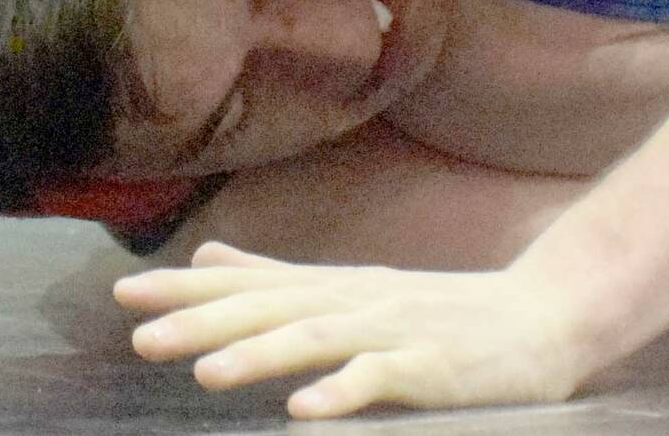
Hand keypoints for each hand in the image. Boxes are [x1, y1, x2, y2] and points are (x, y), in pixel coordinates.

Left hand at [116, 242, 598, 418]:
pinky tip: (307, 411)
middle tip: (140, 336)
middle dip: (204, 322)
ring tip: (205, 374)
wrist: (545, 316)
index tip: (124, 296)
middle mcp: (357, 300)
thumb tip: (207, 257)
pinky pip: (382, 380)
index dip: (187, 291)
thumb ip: (278, 277)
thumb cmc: (444, 311)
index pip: (249, 285)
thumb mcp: (353, 287)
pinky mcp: (433, 367)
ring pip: (317, 340)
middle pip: (271, 309)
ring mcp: (396, 330)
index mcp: (334, 286)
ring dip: (260, 355)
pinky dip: (344, 391)